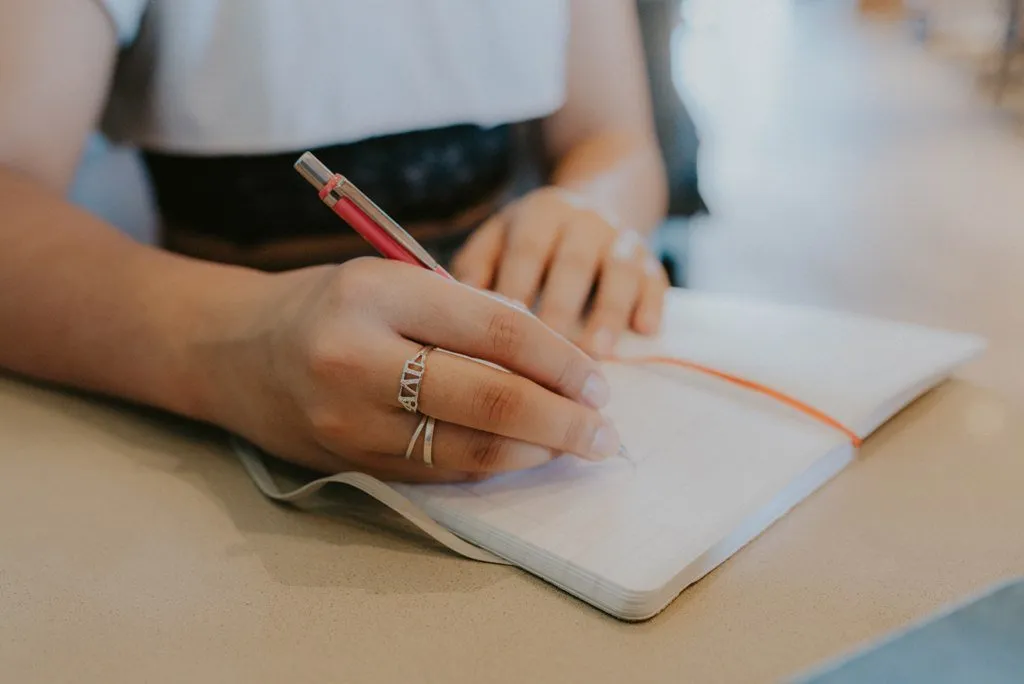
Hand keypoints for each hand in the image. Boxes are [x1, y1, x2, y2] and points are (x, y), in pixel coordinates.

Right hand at [198, 258, 619, 482]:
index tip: (598, 381)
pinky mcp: (349, 462)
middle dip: (564, 422)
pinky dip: (491, 465)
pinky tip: (521, 456)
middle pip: (491, 400)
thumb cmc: (326, 304)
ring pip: (469, 449)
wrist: (232, 352)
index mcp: (378, 293)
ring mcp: (349, 420)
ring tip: (574, 447)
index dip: (561, 360)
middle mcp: (358, 358)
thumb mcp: (390, 281)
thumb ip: (464, 313)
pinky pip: (439, 471)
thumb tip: (554, 360)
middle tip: (605, 433)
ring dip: (535, 453)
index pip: (497, 330)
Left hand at [451, 187, 668, 355]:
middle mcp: (583, 219)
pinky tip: (645, 330)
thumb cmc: (531, 241)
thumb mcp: (498, 240)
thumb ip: (476, 271)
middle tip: (547, 358)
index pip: (526, 250)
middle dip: (561, 309)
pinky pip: (656, 279)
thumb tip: (449, 315)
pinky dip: (652, 303)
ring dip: (608, 312)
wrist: (597, 200)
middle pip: (572, 263)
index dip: (516, 289)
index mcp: (539, 214)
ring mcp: (621, 238)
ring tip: (597, 353)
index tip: (501, 336)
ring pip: (618, 272)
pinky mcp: (650, 259)